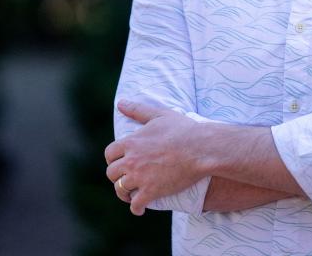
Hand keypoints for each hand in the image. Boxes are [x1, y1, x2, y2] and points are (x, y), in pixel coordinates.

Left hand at [105, 100, 210, 215]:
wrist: (201, 148)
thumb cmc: (184, 129)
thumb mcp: (160, 115)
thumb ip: (138, 110)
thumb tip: (120, 102)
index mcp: (132, 141)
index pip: (110, 153)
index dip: (113, 158)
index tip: (120, 162)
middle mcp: (132, 160)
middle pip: (112, 173)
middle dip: (117, 176)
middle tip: (127, 177)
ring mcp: (140, 177)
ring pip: (120, 189)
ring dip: (124, 192)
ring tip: (131, 194)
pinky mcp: (152, 191)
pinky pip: (135, 204)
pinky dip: (136, 208)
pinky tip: (140, 208)